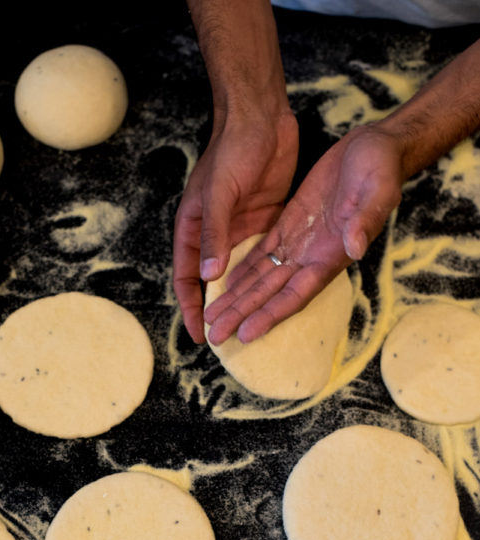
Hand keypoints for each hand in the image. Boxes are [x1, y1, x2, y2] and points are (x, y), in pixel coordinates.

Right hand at [173, 111, 298, 342]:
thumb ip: (214, 233)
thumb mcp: (219, 193)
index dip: (191, 307)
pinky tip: (273, 299)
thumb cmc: (232, 151)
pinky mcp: (265, 222)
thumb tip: (207, 275)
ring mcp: (239, 230)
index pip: (186, 278)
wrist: (262, 117)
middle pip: (212, 283)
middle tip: (225, 339)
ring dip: (243, 299)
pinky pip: (262, 258)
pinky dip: (264, 278)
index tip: (200, 334)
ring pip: (238, 274)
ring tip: (249, 326)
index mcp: (193, 229)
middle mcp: (214, 235)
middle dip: (217, 310)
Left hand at [204, 123, 404, 343]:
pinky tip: (226, 284)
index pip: (295, 294)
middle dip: (243, 315)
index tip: (245, 334)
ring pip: (262, 278)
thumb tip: (353, 249)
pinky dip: (244, 270)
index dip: (270, 315)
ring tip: (212, 318)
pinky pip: (263, 254)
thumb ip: (364, 221)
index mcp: (331, 256)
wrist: (377, 147)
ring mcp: (300, 243)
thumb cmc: (382, 169)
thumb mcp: (378, 190)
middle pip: (271, 295)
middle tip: (216, 337)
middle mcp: (312, 258)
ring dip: (238, 299)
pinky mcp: (290, 224)